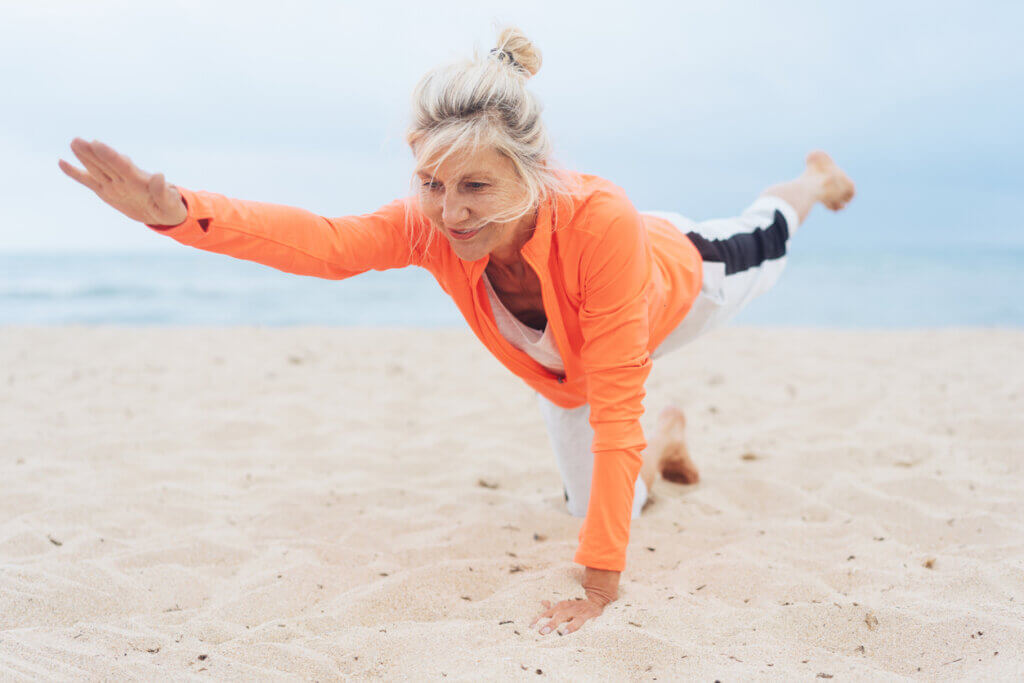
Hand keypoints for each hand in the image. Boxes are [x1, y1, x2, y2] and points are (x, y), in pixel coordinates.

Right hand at [58, 138, 187, 226]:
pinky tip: (62, 163)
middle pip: (106, 164)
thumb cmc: (170, 206)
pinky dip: (75, 173)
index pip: (122, 165)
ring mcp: (113, 184)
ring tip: (74, 143)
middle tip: (79, 140)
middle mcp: (123, 179)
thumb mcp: (170, 203)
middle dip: (93, 153)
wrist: (163, 213)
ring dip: (84, 157)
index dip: (110, 155)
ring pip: (96, 169)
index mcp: (138, 181)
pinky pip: (89, 181)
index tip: (97, 143)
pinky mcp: (106, 191)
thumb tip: (159, 176)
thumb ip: (162, 191)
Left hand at [529, 567, 619, 635]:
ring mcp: (579, 611)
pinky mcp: (589, 615)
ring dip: (567, 625)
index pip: (547, 613)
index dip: (539, 619)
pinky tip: (571, 632)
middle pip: (558, 615)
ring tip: (562, 633)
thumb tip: (542, 602)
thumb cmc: (578, 605)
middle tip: (542, 632)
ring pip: (571, 618)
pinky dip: (576, 626)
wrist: (597, 598)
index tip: (530, 627)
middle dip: (550, 623)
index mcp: (561, 606)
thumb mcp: (565, 605)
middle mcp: (569, 608)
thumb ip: (553, 606)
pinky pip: (582, 621)